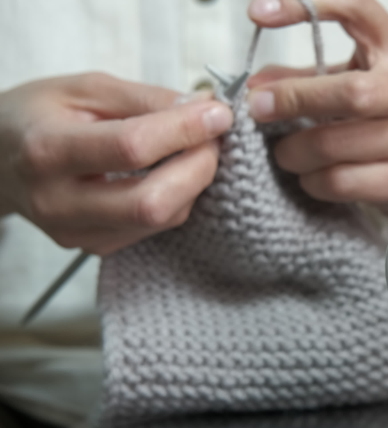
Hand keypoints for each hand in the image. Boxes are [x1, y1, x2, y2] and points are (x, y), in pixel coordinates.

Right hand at [0, 73, 232, 253]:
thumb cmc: (38, 116)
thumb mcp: (85, 88)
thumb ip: (145, 99)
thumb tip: (203, 109)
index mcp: (48, 150)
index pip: (132, 148)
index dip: (185, 130)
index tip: (218, 114)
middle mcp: (58, 202)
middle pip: (152, 203)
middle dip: (199, 167)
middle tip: (213, 138)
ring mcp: (75, 233)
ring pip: (161, 219)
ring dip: (193, 183)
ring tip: (193, 149)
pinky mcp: (93, 247)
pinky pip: (155, 228)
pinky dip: (177, 198)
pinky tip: (171, 173)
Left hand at [247, 0, 387, 205]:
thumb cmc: (378, 108)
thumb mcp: (347, 76)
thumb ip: (302, 77)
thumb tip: (254, 90)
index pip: (356, 10)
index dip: (306, 7)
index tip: (257, 13)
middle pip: (350, 93)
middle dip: (293, 101)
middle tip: (259, 111)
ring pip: (335, 147)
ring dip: (294, 153)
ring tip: (286, 154)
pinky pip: (342, 182)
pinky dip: (313, 181)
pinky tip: (311, 176)